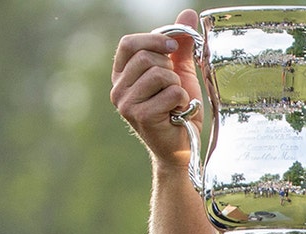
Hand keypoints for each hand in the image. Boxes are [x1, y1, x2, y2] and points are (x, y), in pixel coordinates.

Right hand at [110, 9, 201, 165]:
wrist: (182, 147)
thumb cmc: (178, 109)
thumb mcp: (179, 72)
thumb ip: (180, 45)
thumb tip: (187, 13)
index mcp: (122, 75)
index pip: (129, 44)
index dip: (153, 39)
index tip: (173, 47)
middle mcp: (118, 88)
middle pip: (147, 58)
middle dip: (171, 70)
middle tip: (174, 88)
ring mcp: (126, 104)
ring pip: (161, 74)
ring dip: (178, 87)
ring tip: (175, 102)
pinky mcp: (140, 116)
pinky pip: (171, 92)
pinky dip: (183, 101)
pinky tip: (178, 113)